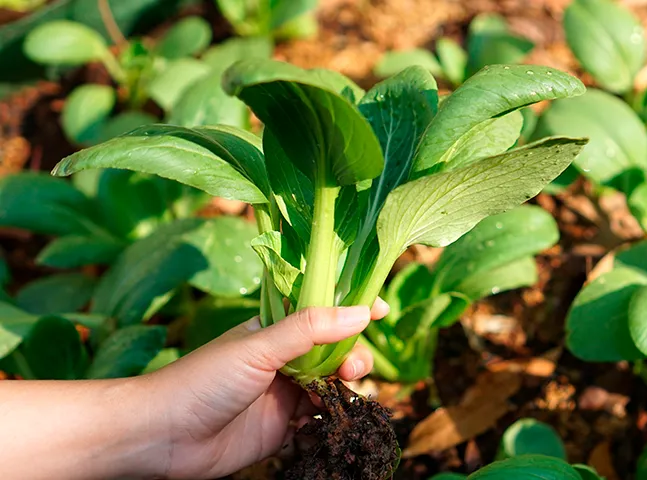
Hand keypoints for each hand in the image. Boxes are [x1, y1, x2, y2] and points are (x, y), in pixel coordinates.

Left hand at [141, 301, 388, 478]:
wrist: (163, 436)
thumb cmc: (203, 379)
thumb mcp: (259, 346)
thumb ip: (310, 329)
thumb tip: (362, 311)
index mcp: (274, 329)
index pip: (322, 312)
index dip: (352, 310)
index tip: (383, 310)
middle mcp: (283, 359)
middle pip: (335, 352)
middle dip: (353, 356)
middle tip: (353, 370)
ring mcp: (283, 395)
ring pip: (331, 387)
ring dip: (345, 389)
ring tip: (343, 395)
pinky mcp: (281, 430)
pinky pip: (319, 422)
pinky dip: (331, 421)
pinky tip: (329, 422)